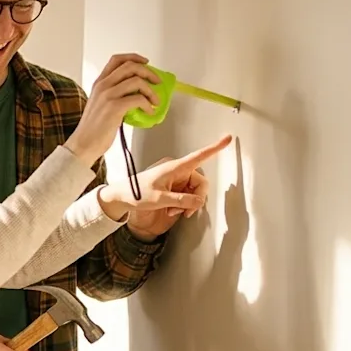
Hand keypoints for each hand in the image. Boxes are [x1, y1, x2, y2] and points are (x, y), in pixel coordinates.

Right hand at [63, 53, 159, 163]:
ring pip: (137, 81)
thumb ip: (113, 94)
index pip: (117, 60)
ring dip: (151, 91)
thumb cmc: (93, 128)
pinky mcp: (114, 107)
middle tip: (157, 82)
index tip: (146, 63)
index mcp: (99, 83)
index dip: (134, 57)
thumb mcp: (100, 104)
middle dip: (149, 72)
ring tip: (154, 101)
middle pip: (130, 66)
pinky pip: (138, 98)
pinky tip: (149, 111)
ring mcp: (108, 95)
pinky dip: (148, 104)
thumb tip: (136, 93)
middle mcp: (103, 85)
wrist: (84, 143)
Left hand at [98, 135, 232, 223]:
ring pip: (195, 192)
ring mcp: (176, 178)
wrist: (123, 197)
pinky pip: (188, 195)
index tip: (227, 139)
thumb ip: (181, 200)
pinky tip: (172, 209)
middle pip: (200, 183)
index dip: (215, 148)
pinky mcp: (174, 186)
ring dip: (188, 204)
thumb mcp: (160, 199)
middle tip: (185, 211)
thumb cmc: (136, 193)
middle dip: (195, 199)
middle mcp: (178, 170)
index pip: (199, 156)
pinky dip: (183, 204)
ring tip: (173, 210)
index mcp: (175, 167)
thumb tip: (199, 201)